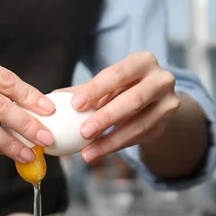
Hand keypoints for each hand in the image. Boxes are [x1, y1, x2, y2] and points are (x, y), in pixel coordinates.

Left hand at [57, 52, 180, 162]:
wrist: (154, 101)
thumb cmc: (121, 88)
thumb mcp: (106, 84)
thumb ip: (82, 91)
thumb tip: (48, 101)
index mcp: (142, 62)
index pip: (118, 74)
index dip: (96, 89)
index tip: (75, 105)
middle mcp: (161, 79)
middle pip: (133, 100)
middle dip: (106, 117)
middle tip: (83, 132)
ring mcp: (167, 103)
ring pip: (138, 125)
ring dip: (110, 140)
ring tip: (87, 153)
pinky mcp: (164, 125)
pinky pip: (138, 139)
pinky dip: (115, 146)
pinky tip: (97, 153)